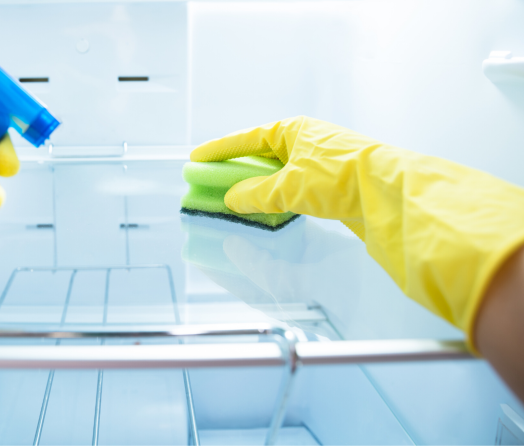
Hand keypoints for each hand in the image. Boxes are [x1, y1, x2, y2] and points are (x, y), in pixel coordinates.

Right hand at [190, 116, 523, 353]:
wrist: (387, 193)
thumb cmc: (339, 177)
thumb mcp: (288, 186)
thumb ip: (255, 193)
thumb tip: (232, 198)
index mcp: (293, 129)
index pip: (247, 138)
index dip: (220, 149)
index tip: (197, 157)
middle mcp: (306, 140)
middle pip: (261, 155)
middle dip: (236, 169)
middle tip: (212, 181)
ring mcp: (320, 161)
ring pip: (277, 173)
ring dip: (256, 186)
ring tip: (235, 198)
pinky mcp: (331, 182)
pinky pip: (292, 187)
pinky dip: (276, 196)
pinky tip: (267, 208)